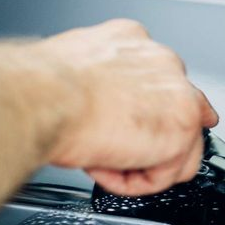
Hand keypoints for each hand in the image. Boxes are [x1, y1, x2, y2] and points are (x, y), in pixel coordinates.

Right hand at [34, 20, 217, 195]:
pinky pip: (167, 174)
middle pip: (179, 114)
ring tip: (102, 160)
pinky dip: (135, 182)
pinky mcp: (183, 126)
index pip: (162, 82)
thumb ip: (99, 87)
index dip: (155, 114)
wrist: (43, 98)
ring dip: (141, 165)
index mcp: (132, 42)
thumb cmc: (41, 88)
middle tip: (111, 152)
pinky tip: (104, 166)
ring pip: (179, 150)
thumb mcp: (69, 76)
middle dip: (152, 143)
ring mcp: (179, 93)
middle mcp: (162, 62)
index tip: (144, 129)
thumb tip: (100, 108)